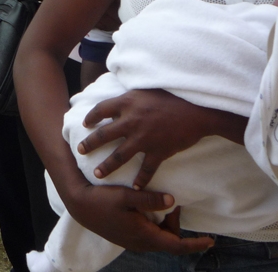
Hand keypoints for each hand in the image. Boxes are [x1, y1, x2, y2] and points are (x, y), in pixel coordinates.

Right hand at [66, 182, 212, 254]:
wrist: (78, 206)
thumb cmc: (102, 200)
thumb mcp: (126, 196)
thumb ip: (150, 199)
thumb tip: (172, 201)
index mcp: (144, 236)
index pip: (176, 245)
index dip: (195, 244)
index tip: (211, 241)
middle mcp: (140, 243)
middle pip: (169, 239)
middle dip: (175, 223)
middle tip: (173, 201)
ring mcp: (132, 242)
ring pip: (158, 237)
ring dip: (164, 223)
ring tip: (161, 202)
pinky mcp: (126, 237)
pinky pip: (148, 234)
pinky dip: (155, 224)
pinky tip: (148, 208)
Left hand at [79, 89, 234, 188]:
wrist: (198, 111)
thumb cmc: (173, 96)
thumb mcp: (146, 90)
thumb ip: (130, 98)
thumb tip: (118, 101)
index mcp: (127, 103)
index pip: (101, 110)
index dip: (91, 117)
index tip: (85, 124)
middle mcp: (131, 121)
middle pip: (104, 135)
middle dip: (90, 144)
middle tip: (80, 150)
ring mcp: (144, 138)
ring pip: (119, 156)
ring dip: (107, 166)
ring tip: (96, 173)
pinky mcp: (158, 151)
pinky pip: (146, 169)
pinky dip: (140, 180)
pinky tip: (134, 187)